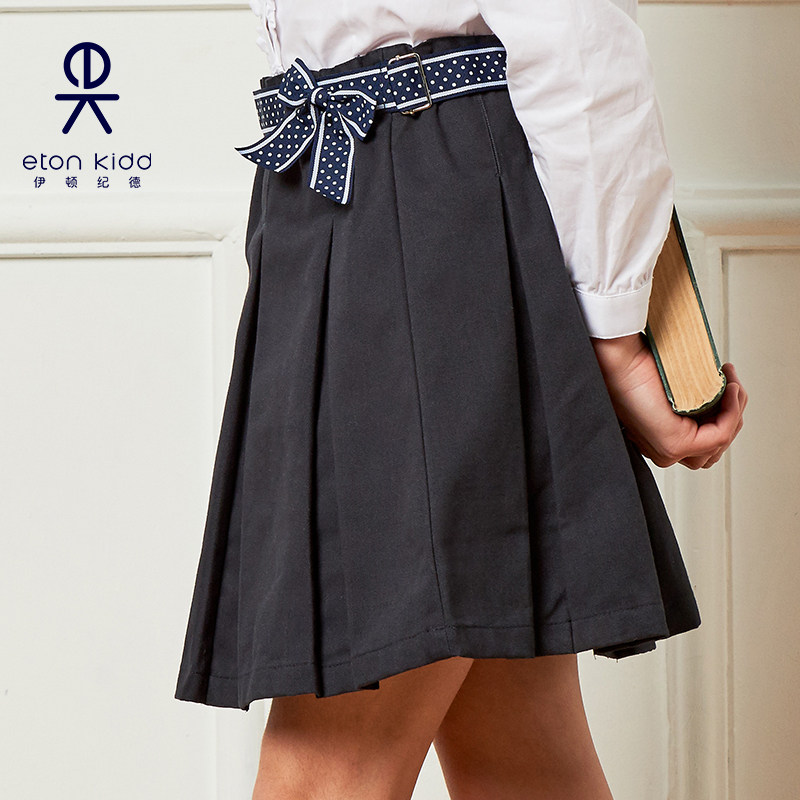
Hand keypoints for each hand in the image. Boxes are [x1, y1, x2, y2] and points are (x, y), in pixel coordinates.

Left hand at [590, 333, 747, 468]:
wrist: (622, 361)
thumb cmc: (640, 370)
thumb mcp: (679, 393)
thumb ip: (698, 406)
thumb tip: (725, 399)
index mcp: (661, 442)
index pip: (706, 445)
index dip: (726, 418)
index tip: (729, 389)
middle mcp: (663, 451)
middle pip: (717, 447)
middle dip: (733, 415)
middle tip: (733, 385)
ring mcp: (669, 451)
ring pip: (721, 442)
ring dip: (735, 410)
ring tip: (732, 384)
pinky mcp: (674, 445)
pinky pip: (719, 435)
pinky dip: (731, 412)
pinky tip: (730, 390)